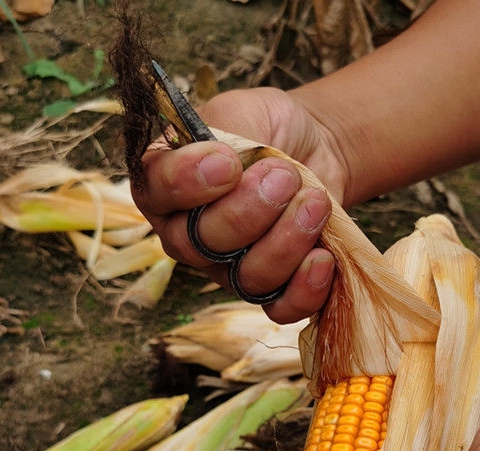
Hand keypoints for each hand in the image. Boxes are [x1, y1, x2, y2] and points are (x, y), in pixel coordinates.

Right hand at [132, 87, 344, 322]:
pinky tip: (323, 258)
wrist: (315, 149)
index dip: (187, 182)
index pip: (157, 193)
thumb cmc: (268, 129)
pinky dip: (304, 290)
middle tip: (285, 176)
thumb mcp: (244, 112)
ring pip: (246, 279)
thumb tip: (224, 164)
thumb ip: (226, 132)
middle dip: (248, 211)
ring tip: (315, 202)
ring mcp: (229, 271)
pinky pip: (280, 309)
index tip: (228, 162)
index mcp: (167, 188)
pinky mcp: (272, 290)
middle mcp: (189, 237)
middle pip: (202, 244)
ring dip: (286, 242)